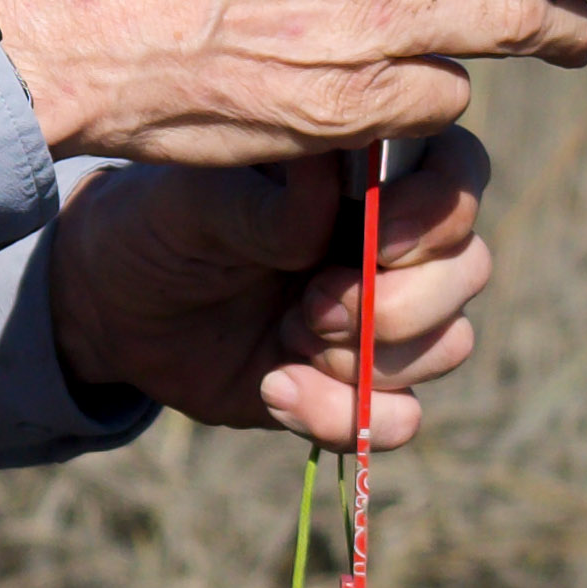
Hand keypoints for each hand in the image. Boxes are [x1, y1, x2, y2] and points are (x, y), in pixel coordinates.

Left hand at [53, 130, 502, 450]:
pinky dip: (344, 416)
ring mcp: (387, 314)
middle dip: (394, 302)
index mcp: (372, 169)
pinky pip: (403, 418)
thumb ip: (267, 200)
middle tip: (309, 305)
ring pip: (450, 345)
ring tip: (285, 339)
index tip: (372, 239)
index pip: (459, 176)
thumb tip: (332, 169)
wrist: (118, 309)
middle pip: (469, 270)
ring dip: (365, 359)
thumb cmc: (161, 222)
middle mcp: (398, 239)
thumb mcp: (196, 201)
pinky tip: (274, 390)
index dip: (433, 216)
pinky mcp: (360, 384)